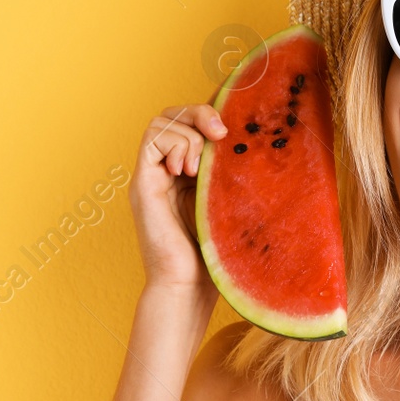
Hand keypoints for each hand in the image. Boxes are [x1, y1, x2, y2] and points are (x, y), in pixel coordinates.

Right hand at [130, 104, 227, 290]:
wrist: (189, 286)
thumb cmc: (215, 254)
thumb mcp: (230, 201)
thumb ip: (232, 172)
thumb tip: (257, 138)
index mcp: (188, 173)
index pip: (193, 123)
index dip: (211, 113)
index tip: (237, 123)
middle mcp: (166, 170)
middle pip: (175, 114)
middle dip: (200, 113)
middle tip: (221, 134)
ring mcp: (152, 175)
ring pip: (162, 121)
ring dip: (189, 135)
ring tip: (198, 169)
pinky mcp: (142, 183)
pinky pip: (153, 138)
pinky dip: (174, 145)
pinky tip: (185, 172)